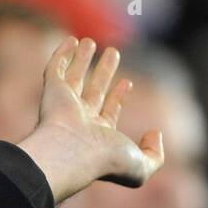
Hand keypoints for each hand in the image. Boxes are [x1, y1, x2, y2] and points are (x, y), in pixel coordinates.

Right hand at [17, 37, 164, 202]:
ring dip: (83, 60)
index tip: (127, 83)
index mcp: (99, 136)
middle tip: (114, 53)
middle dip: (104, 73)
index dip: (118, 98)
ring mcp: (65, 105)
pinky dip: (62, 54)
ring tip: (91, 41)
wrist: (72, 153)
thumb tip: (155, 133)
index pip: (109, 112)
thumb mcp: (142, 166)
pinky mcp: (51, 90)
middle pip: (94, 91)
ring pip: (74, 77)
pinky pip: (55, 67)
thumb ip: (155, 154)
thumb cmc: (106, 161)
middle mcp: (81, 120)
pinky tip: (71, 41)